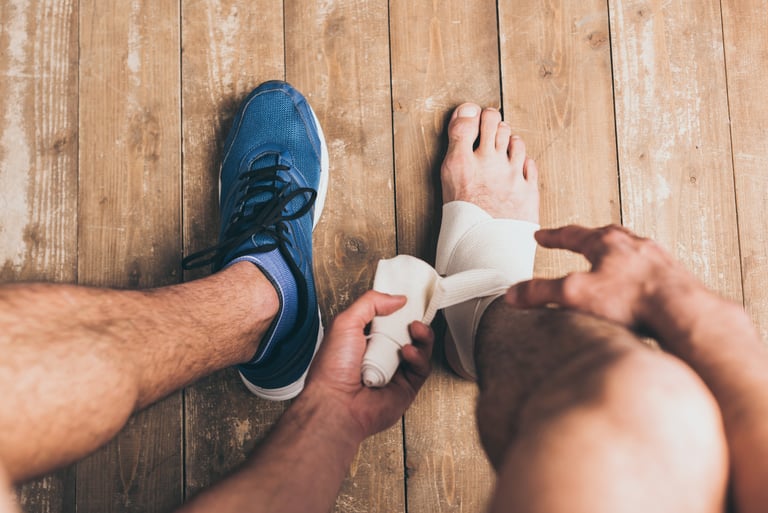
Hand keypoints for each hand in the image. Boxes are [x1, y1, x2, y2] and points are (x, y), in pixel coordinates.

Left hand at [303, 291, 433, 441]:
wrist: (335, 404)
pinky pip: (421, 369)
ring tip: (415, 329)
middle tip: (415, 314)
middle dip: (414, 321)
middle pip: (407, 334)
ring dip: (421, 336)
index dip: (399, 309)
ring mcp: (394, 372)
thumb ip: (370, 303)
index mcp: (362, 339)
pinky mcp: (406, 387)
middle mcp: (379, 355)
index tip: (408, 300)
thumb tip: (397, 299)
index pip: (387, 320)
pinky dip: (418, 357)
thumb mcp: (345, 322)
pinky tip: (407, 352)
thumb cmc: (332, 369)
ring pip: (419, 349)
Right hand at [505, 224, 713, 336]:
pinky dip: (636, 273)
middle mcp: (633, 244)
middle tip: (577, 240)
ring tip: (607, 262)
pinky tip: (636, 286)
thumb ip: (541, 292)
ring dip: (615, 254)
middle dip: (588, 239)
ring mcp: (656, 258)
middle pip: (605, 235)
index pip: (572, 234)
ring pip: (631, 250)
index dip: (553, 236)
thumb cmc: (633, 299)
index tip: (541, 235)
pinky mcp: (673, 277)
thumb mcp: (575, 294)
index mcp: (606, 242)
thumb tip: (513, 294)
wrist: (681, 310)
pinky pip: (649, 269)